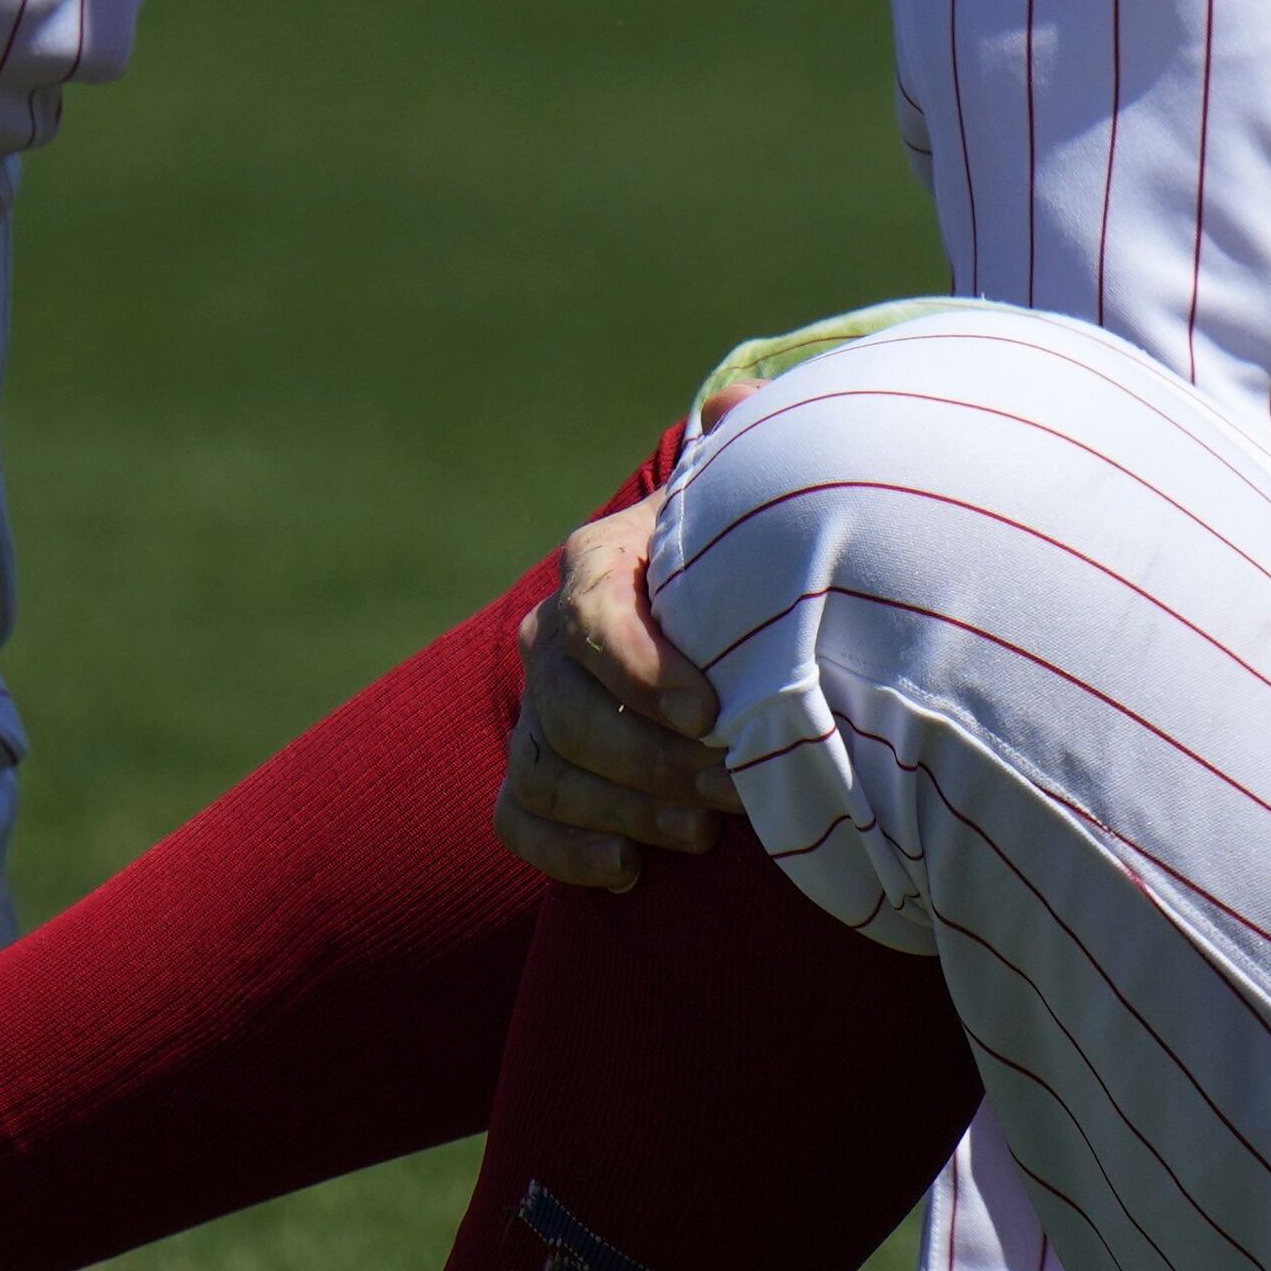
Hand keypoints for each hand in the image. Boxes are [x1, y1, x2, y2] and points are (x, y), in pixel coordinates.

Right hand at [495, 493, 743, 886]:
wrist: (734, 624)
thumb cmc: (751, 562)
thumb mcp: (751, 506)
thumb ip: (745, 455)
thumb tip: (733, 403)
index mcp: (597, 566)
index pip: (592, 616)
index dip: (641, 669)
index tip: (710, 711)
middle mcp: (550, 638)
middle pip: (568, 710)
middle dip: (654, 760)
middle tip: (735, 789)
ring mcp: (537, 708)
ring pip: (548, 769)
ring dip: (625, 808)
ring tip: (705, 831)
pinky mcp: (537, 771)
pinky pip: (519, 820)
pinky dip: (565, 851)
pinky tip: (631, 867)